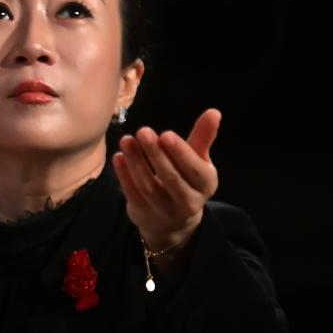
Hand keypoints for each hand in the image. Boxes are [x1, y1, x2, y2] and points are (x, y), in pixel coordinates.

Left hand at [111, 108, 220, 252]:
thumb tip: (214, 111)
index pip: (194, 169)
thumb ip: (202, 137)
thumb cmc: (185, 179)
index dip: (180, 152)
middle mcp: (188, 201)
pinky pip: (132, 194)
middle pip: (171, 178)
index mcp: (205, 184)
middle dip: (156, 154)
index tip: (165, 134)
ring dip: (136, 162)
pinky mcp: (144, 214)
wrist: (172, 221)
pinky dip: (124, 175)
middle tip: (143, 131)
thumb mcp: (197, 160)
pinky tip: (118, 157)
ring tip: (126, 140)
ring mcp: (165, 211)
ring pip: (149, 187)